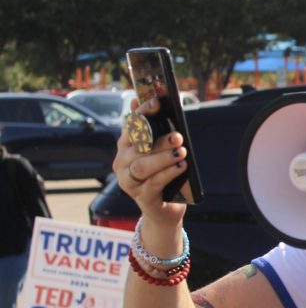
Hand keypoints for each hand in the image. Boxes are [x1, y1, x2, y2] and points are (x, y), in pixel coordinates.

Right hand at [113, 96, 187, 224]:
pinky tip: (181, 167)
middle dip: (158, 140)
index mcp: (125, 147)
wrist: (163, 208)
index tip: (157, 102)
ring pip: (142, 166)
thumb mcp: (159, 150)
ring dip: (163, 158)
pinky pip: (154, 183)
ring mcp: (129, 181)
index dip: (142, 112)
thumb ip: (152, 128)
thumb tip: (139, 99)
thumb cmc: (162, 174)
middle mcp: (122, 162)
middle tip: (178, 136)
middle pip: (137, 147)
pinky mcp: (142, 197)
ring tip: (181, 152)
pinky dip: (168, 173)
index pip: (131, 125)